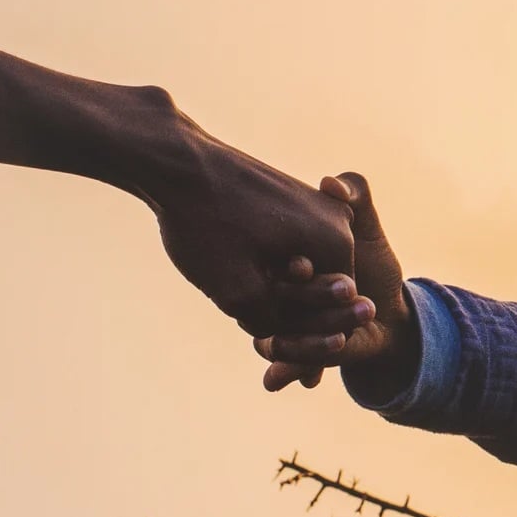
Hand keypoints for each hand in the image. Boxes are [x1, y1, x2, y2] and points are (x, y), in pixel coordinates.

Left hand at [147, 122, 361, 337]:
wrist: (177, 162)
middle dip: (290, 314)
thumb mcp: (238, 293)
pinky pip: (291, 244)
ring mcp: (316, 204)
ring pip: (305, 267)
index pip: (337, 313)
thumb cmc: (207, 226)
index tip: (269, 354)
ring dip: (278, 290)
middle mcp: (338, 220)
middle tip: (251, 331)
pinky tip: (235, 268)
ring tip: (236, 295)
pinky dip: (270, 264)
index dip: (304, 342)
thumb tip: (289, 334)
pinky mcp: (292, 196)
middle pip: (323, 289)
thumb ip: (274, 324)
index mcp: (339, 244)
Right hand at [255, 172, 412, 391]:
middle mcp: (282, 295)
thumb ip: (355, 193)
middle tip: (304, 307)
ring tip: (333, 342)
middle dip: (291, 304)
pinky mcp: (298, 354)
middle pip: (276, 302)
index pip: (284, 261)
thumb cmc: (374, 262)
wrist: (388, 314)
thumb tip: (332, 184)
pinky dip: (284, 370)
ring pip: (275, 337)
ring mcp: (287, 326)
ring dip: (295, 344)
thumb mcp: (365, 224)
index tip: (303, 265)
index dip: (293, 264)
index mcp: (291, 263)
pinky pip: (284, 364)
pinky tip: (287, 379)